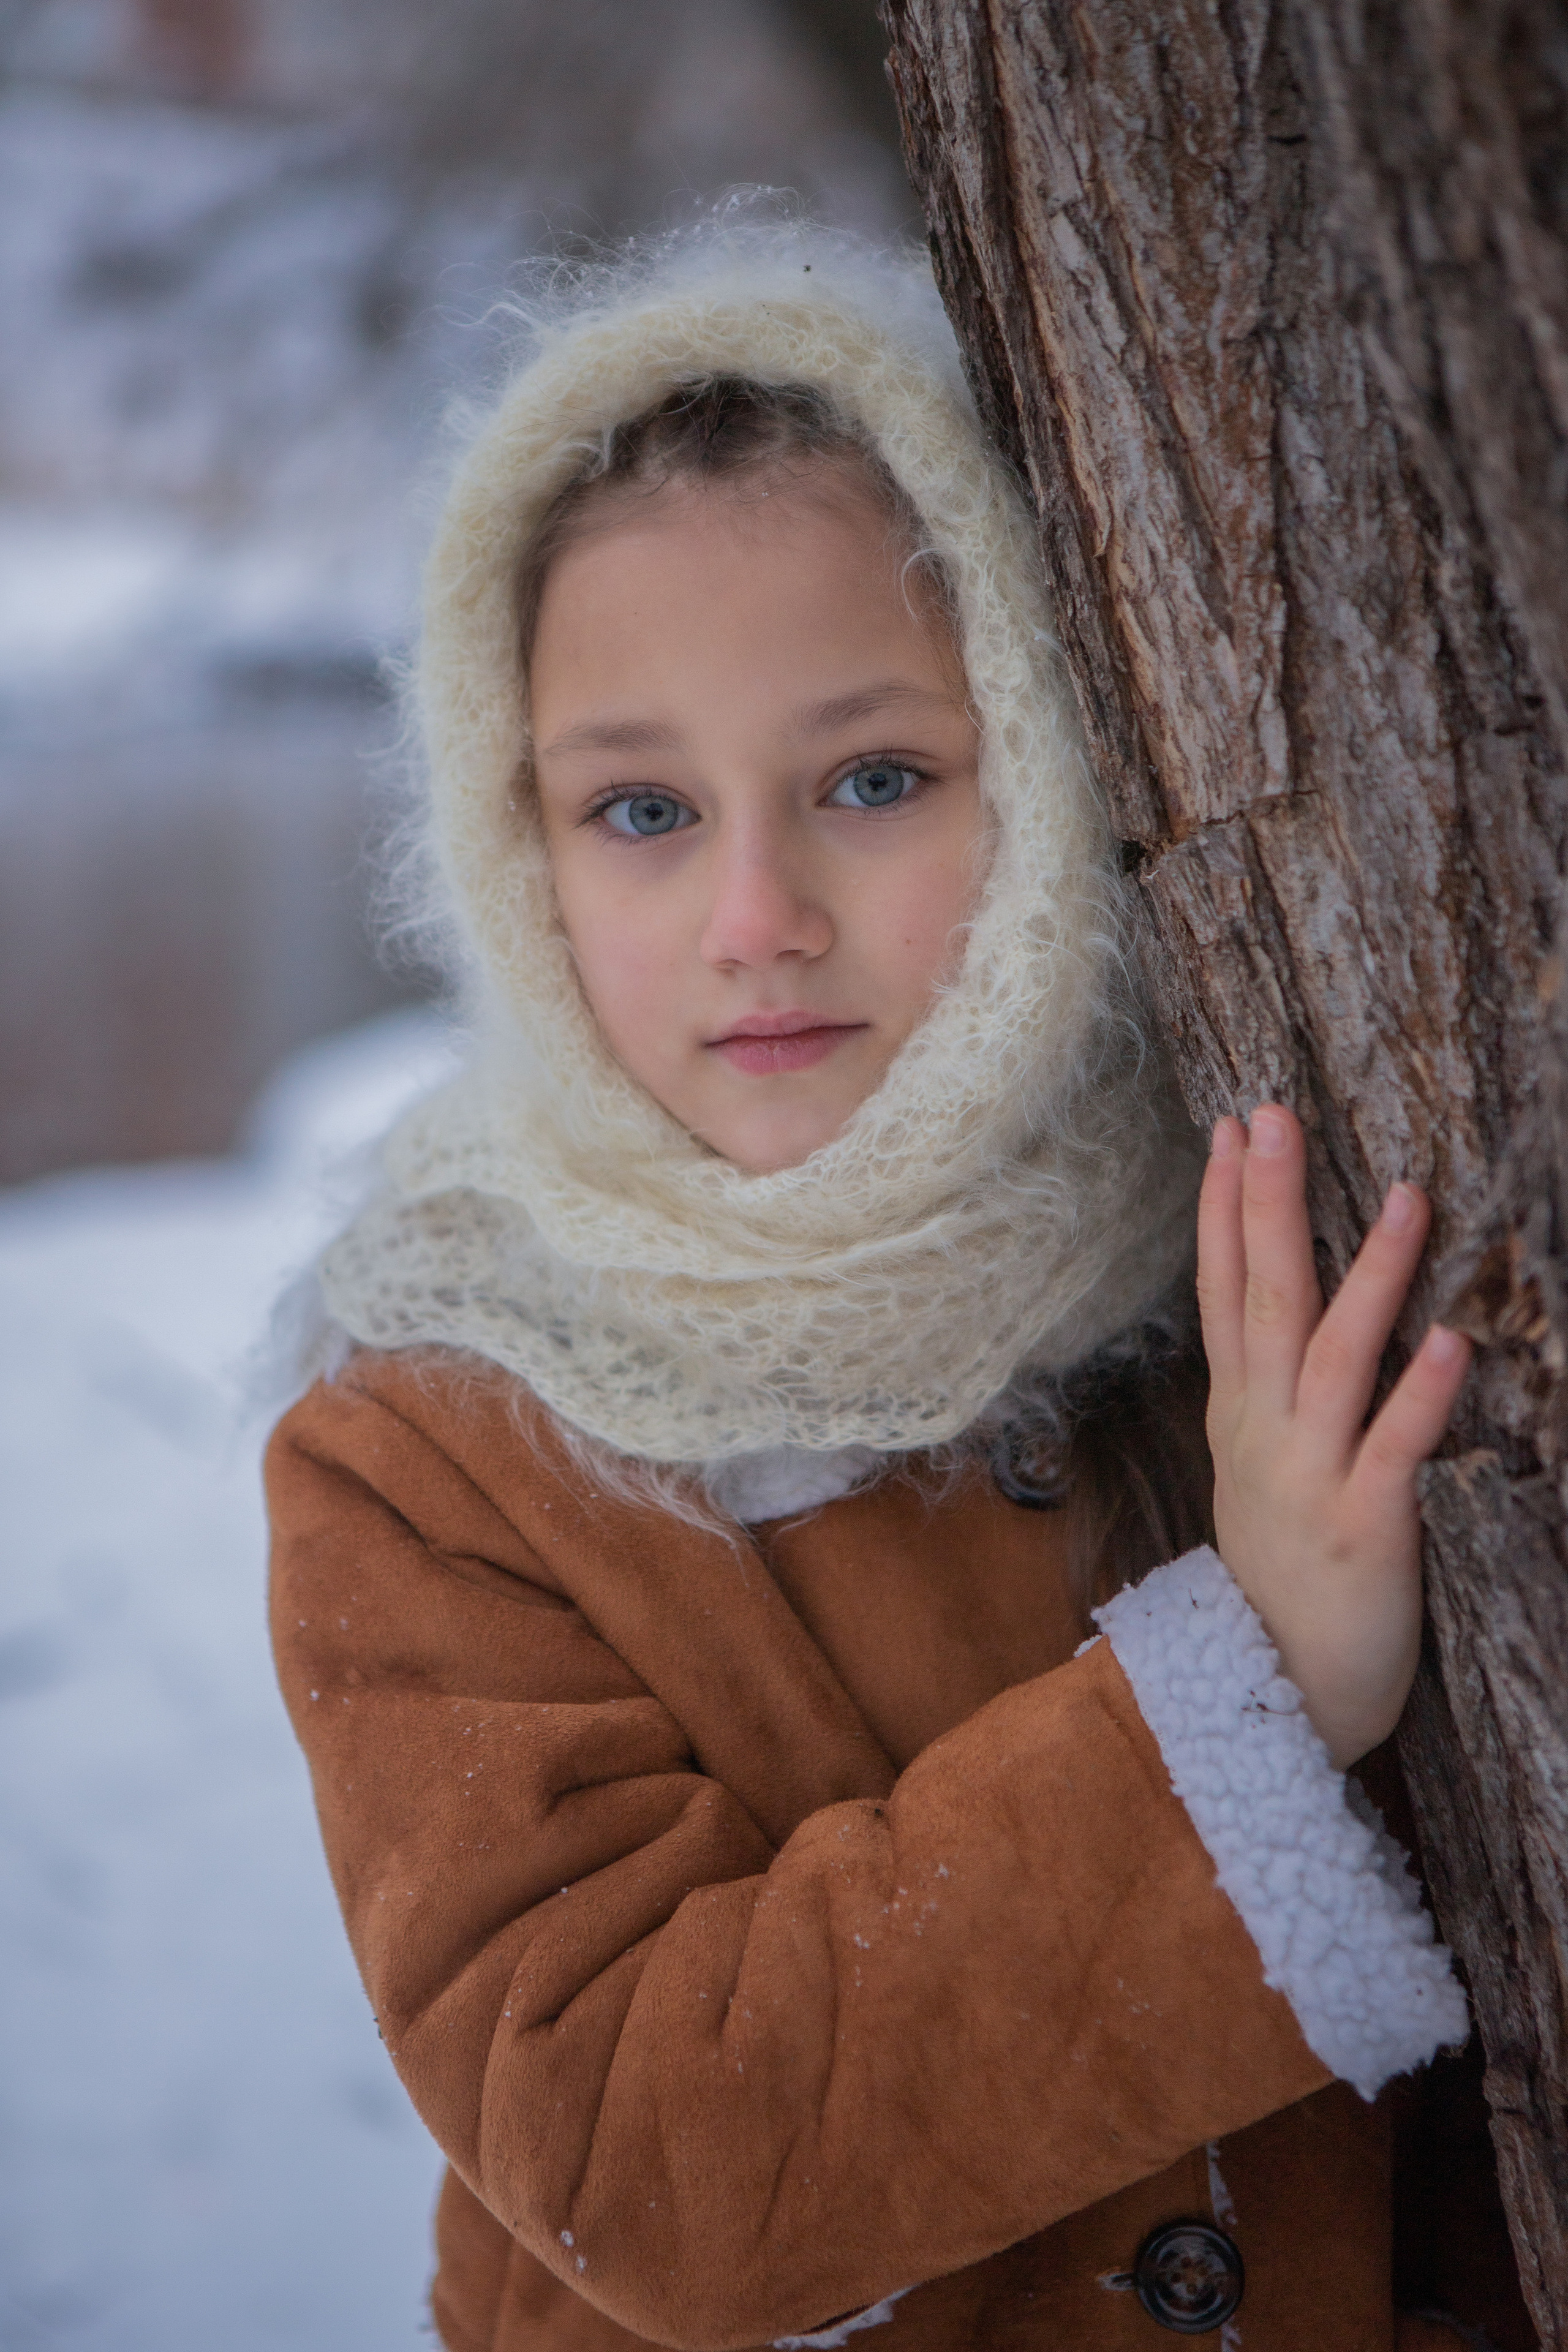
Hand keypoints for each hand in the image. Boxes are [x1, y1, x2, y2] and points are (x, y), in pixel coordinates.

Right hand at [1196, 1105, 1470, 1769]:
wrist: (1277, 1697)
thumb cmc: (1282, 1577)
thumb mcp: (1257, 1470)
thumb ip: (1269, 1393)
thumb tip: (1285, 1311)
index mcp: (1239, 1416)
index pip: (1221, 1291)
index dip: (1220, 1209)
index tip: (1227, 1126)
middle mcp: (1263, 1433)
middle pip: (1262, 1300)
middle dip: (1264, 1203)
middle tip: (1270, 1115)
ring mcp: (1309, 1476)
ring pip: (1333, 1357)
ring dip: (1368, 1274)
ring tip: (1407, 1196)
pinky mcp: (1364, 1527)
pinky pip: (1395, 1450)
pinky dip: (1420, 1395)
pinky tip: (1451, 1340)